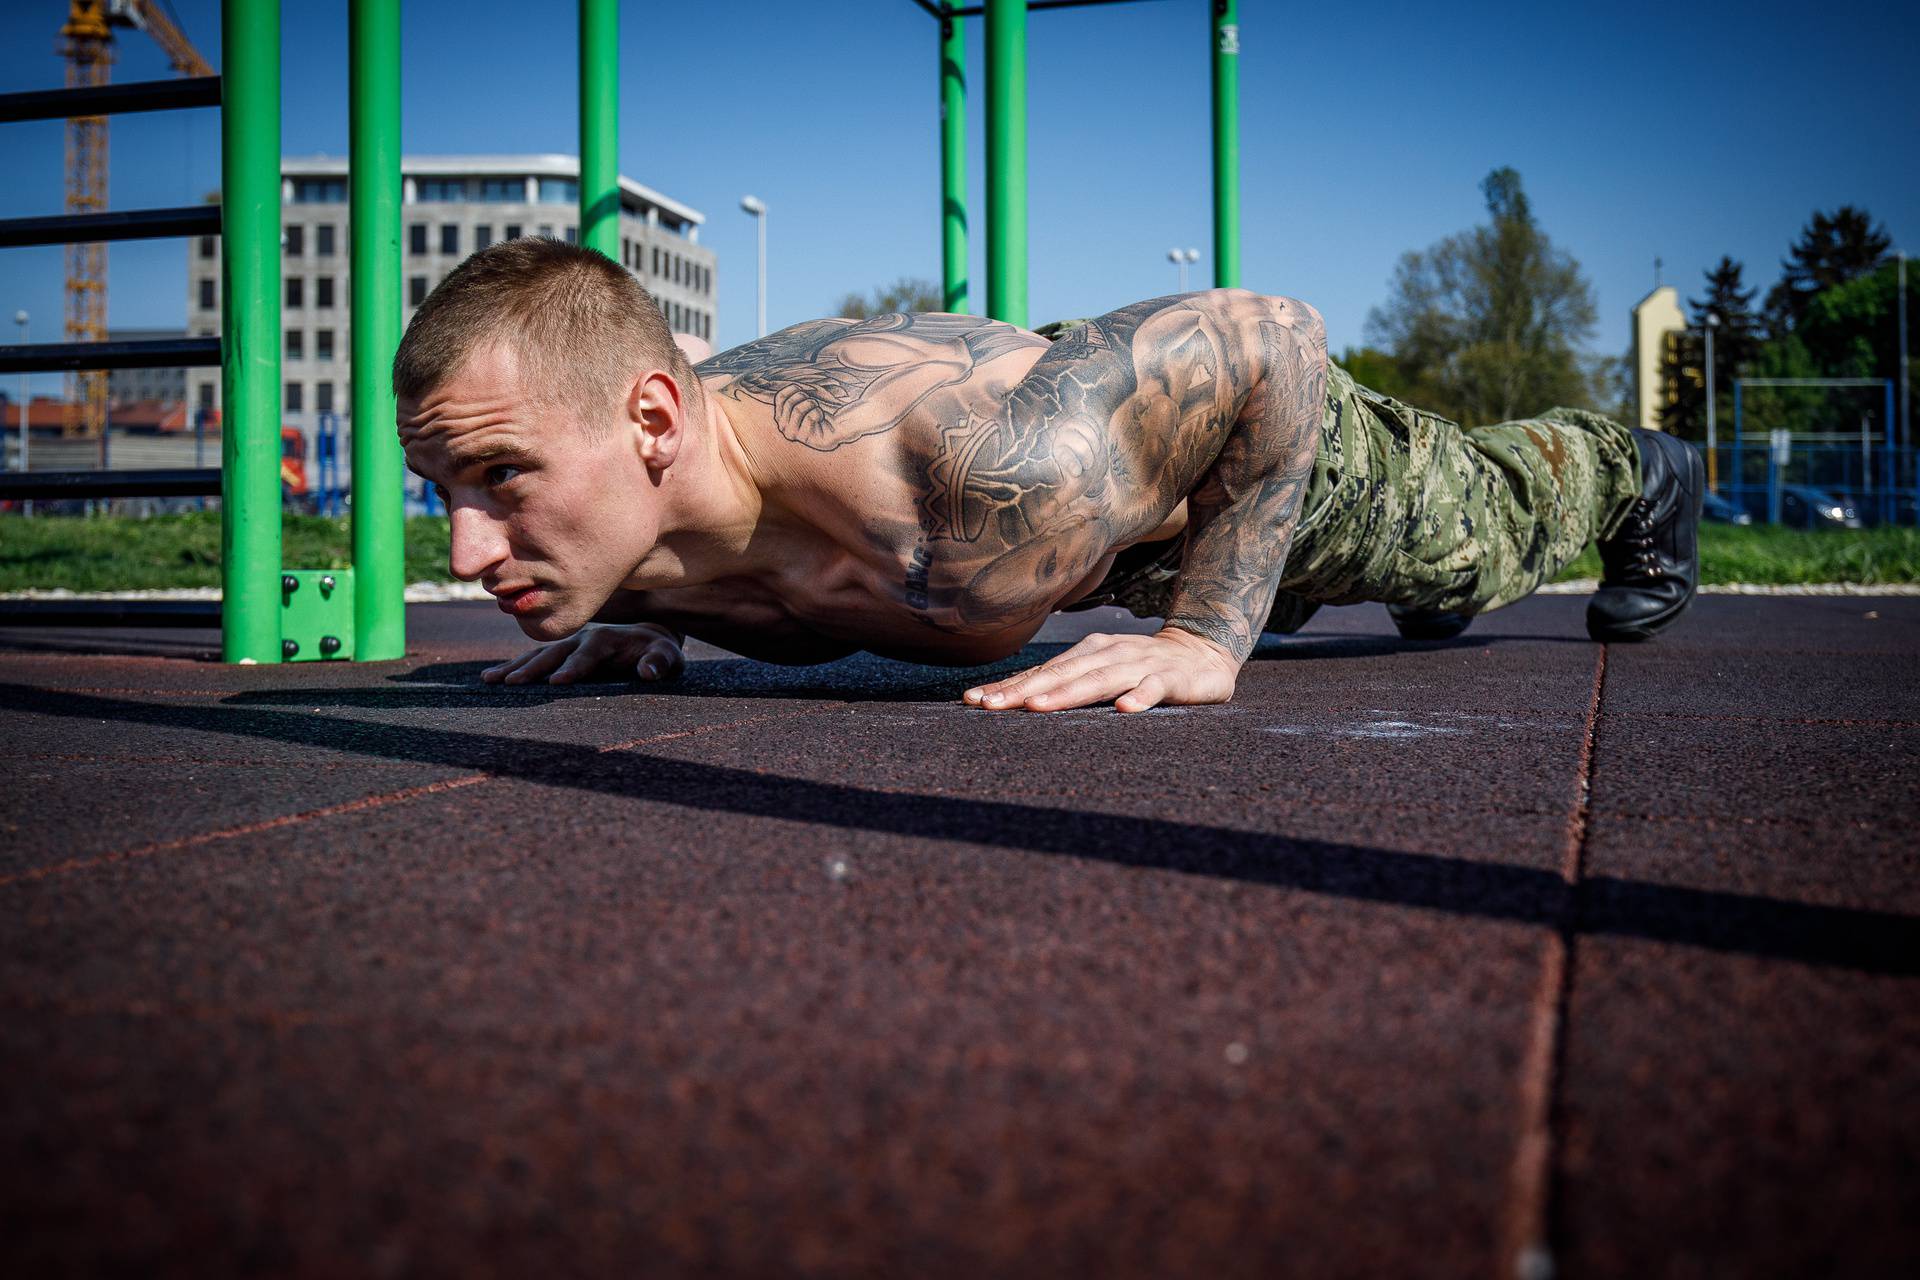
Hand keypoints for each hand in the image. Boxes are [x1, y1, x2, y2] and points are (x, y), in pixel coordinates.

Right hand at [481, 622, 684, 685]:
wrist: (647, 638)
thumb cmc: (659, 652)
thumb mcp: (668, 657)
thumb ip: (661, 663)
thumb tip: (648, 673)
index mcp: (607, 639)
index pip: (588, 654)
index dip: (574, 668)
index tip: (558, 683)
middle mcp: (582, 637)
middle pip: (554, 653)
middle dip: (534, 668)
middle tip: (514, 684)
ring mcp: (568, 643)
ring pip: (537, 655)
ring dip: (515, 667)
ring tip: (490, 681)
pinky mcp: (560, 651)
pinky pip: (533, 658)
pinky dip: (512, 667)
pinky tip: (490, 678)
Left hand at [962, 627, 1238, 713]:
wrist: (1203, 652)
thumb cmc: (1143, 668)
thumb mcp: (1102, 672)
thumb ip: (1068, 685)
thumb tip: (1018, 700)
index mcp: (1088, 653)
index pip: (1042, 672)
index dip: (1008, 686)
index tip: (973, 702)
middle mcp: (1108, 653)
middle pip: (1061, 674)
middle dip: (1024, 690)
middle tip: (990, 707)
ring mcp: (1140, 663)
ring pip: (1100, 679)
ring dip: (1068, 693)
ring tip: (1038, 708)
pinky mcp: (1173, 678)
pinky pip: (1155, 687)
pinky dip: (1141, 696)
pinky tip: (1126, 711)